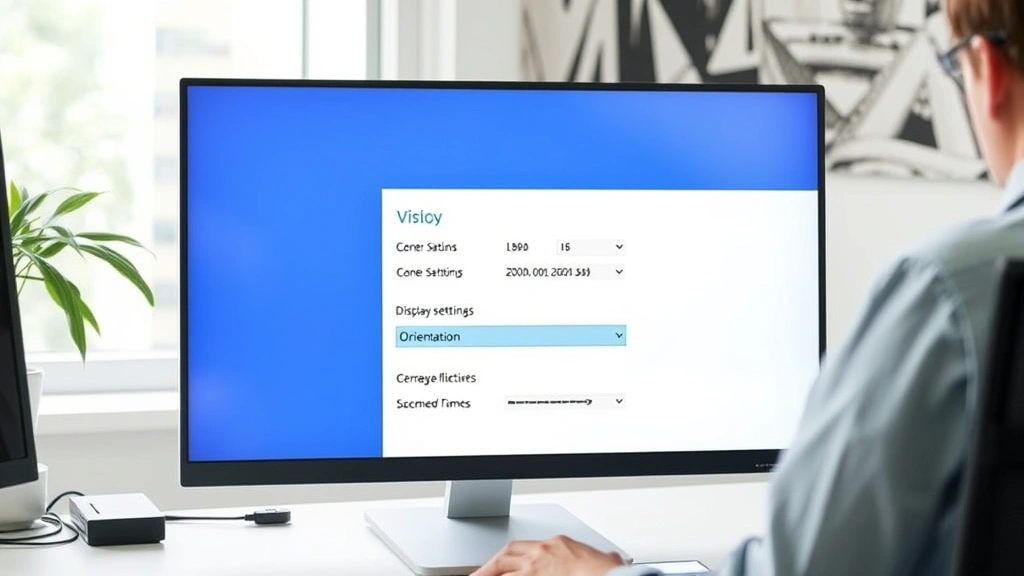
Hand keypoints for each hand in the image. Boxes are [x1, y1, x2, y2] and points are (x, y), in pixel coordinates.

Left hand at [471, 535, 624, 575]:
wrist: (609, 574)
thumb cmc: (606, 569)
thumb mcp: (597, 555)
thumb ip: (586, 557)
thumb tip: (608, 558)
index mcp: (555, 544)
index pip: (522, 548)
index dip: (506, 557)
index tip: (498, 565)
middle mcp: (540, 554)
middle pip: (505, 556)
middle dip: (489, 566)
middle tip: (477, 574)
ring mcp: (534, 570)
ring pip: (503, 571)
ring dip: (487, 575)